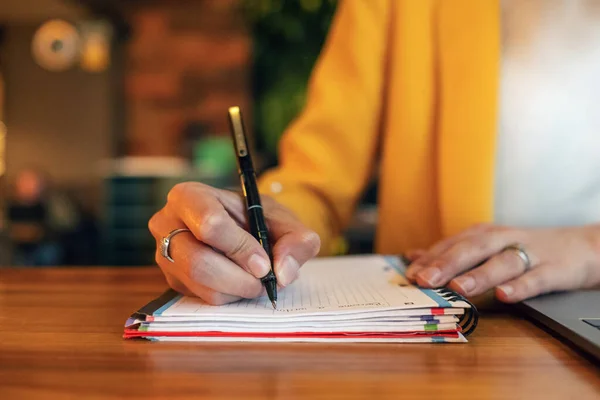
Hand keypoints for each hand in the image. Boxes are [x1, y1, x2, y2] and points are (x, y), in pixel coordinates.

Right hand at [148, 182, 320, 304]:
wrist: (242, 229)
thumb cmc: (257, 219)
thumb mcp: (282, 220)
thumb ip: (296, 239)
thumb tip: (284, 272)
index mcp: (189, 196)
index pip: (210, 224)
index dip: (241, 248)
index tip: (264, 262)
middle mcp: (166, 224)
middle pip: (200, 262)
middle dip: (240, 277)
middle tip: (264, 279)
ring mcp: (164, 255)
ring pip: (202, 285)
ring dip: (238, 289)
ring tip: (255, 278)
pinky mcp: (172, 280)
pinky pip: (202, 298)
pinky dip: (229, 296)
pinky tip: (238, 281)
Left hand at [405, 224, 599, 301]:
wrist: (583, 246)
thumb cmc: (525, 249)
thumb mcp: (486, 247)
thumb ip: (451, 253)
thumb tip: (414, 258)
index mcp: (484, 235)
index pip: (452, 245)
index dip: (430, 259)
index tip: (408, 274)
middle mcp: (503, 240)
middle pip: (472, 249)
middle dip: (446, 264)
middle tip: (424, 279)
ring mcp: (529, 254)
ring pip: (501, 263)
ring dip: (478, 274)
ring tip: (457, 288)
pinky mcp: (554, 270)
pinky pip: (535, 279)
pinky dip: (519, 287)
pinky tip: (504, 296)